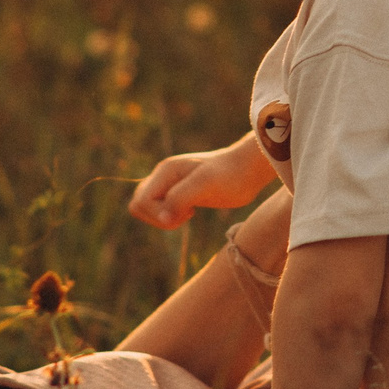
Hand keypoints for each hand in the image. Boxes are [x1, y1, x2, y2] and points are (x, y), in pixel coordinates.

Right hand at [129, 132, 272, 227]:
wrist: (250, 169)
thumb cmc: (231, 175)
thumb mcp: (206, 185)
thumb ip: (180, 198)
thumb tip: (163, 219)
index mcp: (165, 172)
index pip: (141, 201)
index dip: (158, 215)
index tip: (185, 213)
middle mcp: (164, 177)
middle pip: (139, 205)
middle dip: (158, 218)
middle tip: (184, 214)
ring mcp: (171, 185)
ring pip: (148, 208)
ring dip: (164, 219)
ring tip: (188, 213)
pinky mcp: (181, 194)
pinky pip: (161, 210)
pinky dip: (172, 218)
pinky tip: (191, 212)